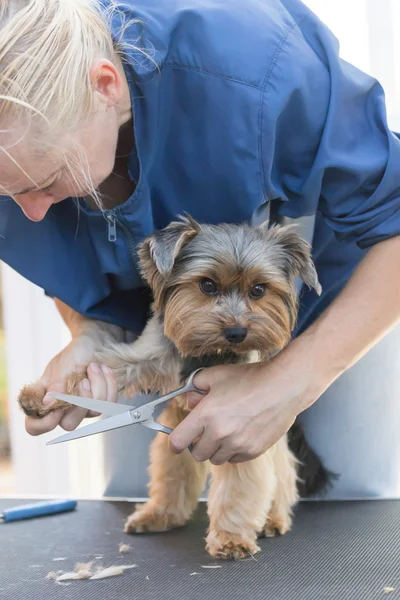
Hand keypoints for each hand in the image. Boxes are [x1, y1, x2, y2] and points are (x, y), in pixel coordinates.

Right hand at [24, 335, 116, 435]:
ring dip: (97, 385)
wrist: (95, 342)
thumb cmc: (75, 352)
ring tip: (93, 366)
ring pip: (93, 412)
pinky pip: (108, 403)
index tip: (60, 406)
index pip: (34, 426)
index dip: (45, 423)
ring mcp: (82, 407)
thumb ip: (57, 384)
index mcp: (44, 398)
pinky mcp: (100, 403)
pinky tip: (103, 369)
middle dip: (81, 403)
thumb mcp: (64, 364)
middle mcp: (62, 407)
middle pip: (69, 424)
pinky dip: (108, 384)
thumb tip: (47, 404)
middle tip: (83, 381)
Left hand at [169, 345, 318, 464]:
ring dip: (216, 448)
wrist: (283, 387)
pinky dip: (233, 451)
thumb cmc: (250, 378)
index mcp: (205, 415)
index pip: (177, 442)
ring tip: (226, 431)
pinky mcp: (252, 451)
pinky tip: (240, 434)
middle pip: (196, 453)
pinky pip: (234, 459)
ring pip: (215, 459)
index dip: (174, 442)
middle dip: (197, 443)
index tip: (176, 441)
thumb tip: (189, 399)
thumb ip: (196, 386)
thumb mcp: (216, 375)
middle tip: (206, 431)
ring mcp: (237, 444)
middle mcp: (219, 434)